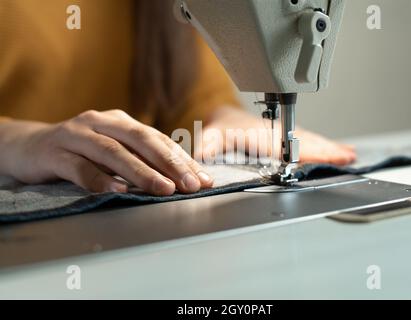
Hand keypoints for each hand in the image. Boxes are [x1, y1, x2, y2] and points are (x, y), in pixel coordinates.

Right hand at [0, 110, 212, 194]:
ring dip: (141, 172)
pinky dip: (99, 179)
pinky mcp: (54, 153)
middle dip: (170, 163)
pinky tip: (117, 191)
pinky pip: (79, 167)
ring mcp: (76, 135)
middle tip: (191, 184)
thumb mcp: (111, 150)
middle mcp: (100, 123)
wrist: (27, 146)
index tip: (203, 178)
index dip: (182, 159)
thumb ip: (138, 159)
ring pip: (113, 153)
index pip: (157, 139)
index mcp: (120, 121)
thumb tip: (178, 178)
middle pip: (141, 141)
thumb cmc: (78, 151)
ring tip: (164, 189)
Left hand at [204, 106, 355, 164]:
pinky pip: (309, 137)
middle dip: (326, 149)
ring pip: (310, 138)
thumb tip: (206, 157)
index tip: (323, 156)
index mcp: (259, 134)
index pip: (286, 145)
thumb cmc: (221, 129)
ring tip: (349, 154)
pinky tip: (341, 149)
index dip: (306, 151)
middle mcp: (276, 132)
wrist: (225, 115)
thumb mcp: (210, 137)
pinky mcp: (289, 134)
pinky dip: (326, 144)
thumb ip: (208, 148)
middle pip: (304, 140)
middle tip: (347, 157)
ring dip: (329, 146)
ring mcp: (284, 132)